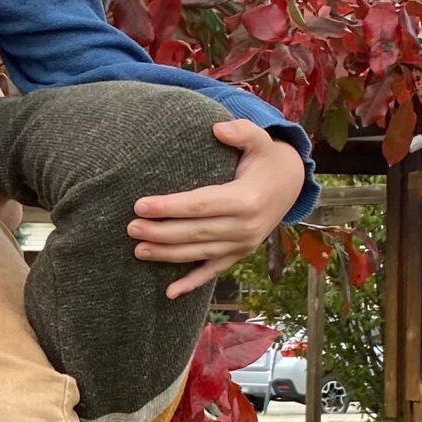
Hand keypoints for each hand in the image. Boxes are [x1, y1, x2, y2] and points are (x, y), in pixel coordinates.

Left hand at [129, 121, 307, 300]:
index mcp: (246, 200)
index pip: (199, 205)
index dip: (168, 206)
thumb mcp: (260, 140)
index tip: (139, 205)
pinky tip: (169, 293)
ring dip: (167, 255)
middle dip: (160, 233)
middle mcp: (245, 227)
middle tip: (130, 228)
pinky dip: (192, 283)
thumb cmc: (266, 159)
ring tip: (138, 251)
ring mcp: (243, 244)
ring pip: (199, 253)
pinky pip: (213, 271)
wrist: (290, 184)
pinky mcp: (239, 254)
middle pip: (195, 233)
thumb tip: (218, 128)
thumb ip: (242, 131)